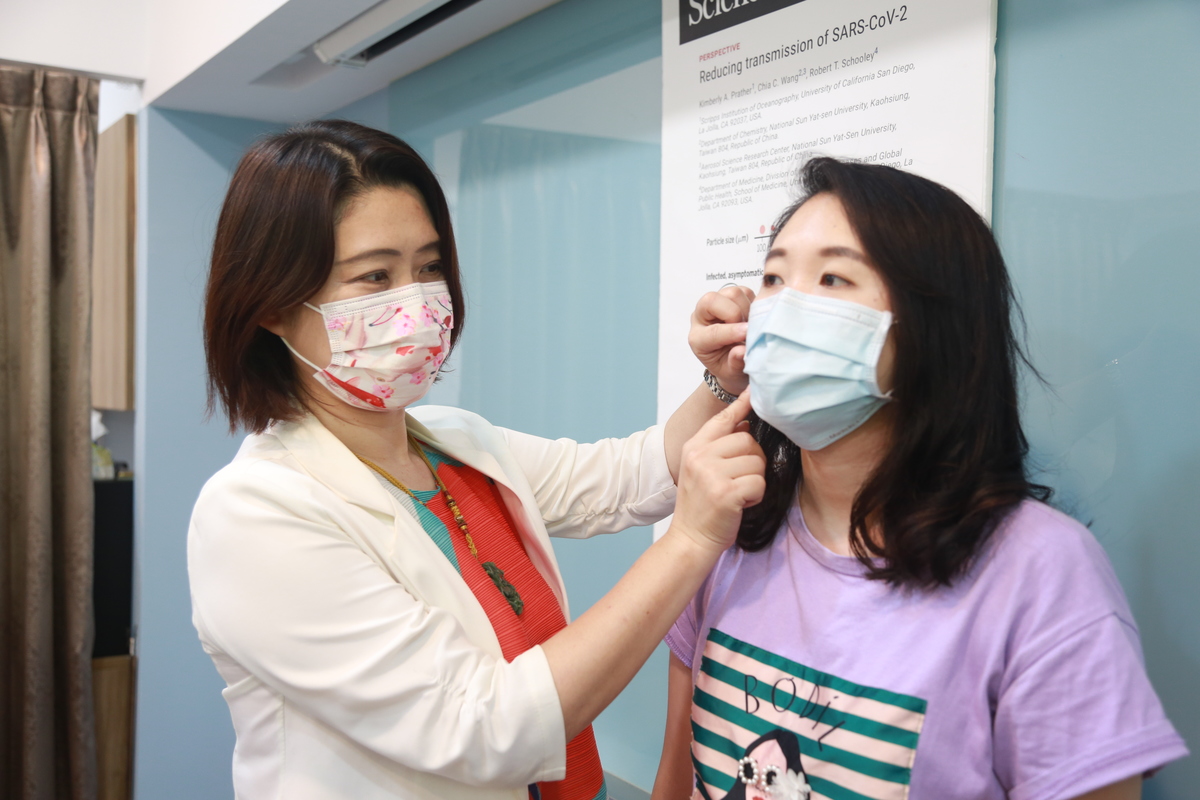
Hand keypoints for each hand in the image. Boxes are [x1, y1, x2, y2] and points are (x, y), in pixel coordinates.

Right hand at [669, 392, 765, 554]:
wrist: (690, 540)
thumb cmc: (700, 506)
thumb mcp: (701, 469)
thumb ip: (719, 446)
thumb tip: (745, 423)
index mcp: (693, 447)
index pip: (722, 419)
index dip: (741, 404)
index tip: (753, 390)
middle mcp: (700, 456)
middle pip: (748, 440)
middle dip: (752, 461)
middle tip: (739, 481)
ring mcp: (712, 474)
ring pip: (756, 462)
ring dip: (754, 481)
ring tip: (737, 494)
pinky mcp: (726, 492)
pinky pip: (759, 483)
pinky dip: (755, 497)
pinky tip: (740, 505)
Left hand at [689, 285, 754, 394]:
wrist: (731, 360)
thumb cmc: (729, 366)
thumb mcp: (731, 373)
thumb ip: (735, 363)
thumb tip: (742, 351)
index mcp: (698, 339)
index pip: (713, 331)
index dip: (732, 332)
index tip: (747, 334)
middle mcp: (702, 318)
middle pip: (712, 300)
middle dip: (735, 313)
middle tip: (747, 328)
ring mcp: (715, 304)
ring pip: (731, 293)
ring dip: (746, 308)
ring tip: (750, 324)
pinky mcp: (729, 297)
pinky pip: (744, 291)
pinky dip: (752, 303)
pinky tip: (752, 318)